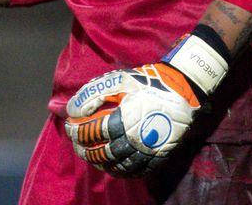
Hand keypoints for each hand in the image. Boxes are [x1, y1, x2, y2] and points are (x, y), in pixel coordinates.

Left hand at [64, 33, 228, 176]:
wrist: (183, 89)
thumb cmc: (147, 82)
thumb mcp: (118, 80)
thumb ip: (92, 94)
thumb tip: (72, 109)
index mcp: (123, 121)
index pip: (92, 133)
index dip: (76, 132)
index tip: (69, 128)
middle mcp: (135, 140)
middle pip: (103, 153)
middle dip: (85, 151)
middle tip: (77, 145)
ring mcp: (149, 151)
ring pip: (119, 165)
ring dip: (101, 163)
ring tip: (93, 157)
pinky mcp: (160, 156)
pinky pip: (138, 171)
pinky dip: (123, 171)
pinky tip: (115, 166)